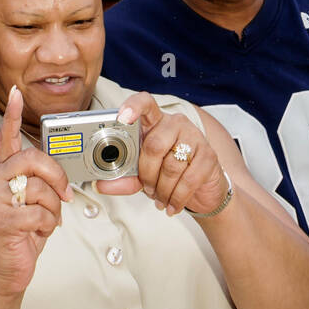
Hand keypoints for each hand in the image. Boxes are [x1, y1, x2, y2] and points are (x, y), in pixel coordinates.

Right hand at [0, 85, 73, 300]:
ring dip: (53, 210)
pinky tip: (36, 234)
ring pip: (40, 188)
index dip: (13, 113)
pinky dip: (47, 226)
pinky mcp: (1, 218)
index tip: (17, 92)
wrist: (3, 272)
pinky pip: (39, 212)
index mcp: (4, 173)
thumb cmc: (20, 236)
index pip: (8, 137)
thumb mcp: (32, 204)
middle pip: (33, 158)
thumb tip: (60, 176)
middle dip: (56, 176)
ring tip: (44, 223)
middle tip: (64, 195)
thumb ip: (39, 184)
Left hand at [95, 93, 228, 216]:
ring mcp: (194, 137)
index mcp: (156, 122)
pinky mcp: (209, 155)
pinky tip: (172, 205)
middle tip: (147, 188)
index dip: (133, 107)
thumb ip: (123, 178)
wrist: (202, 190)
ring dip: (162, 189)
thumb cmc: (169, 175)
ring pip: (171, 165)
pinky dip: (177, 198)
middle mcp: (176, 123)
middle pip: (154, 144)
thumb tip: (100, 185)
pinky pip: (188, 179)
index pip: (145, 103)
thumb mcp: (143, 175)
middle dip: (147, 174)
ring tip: (160, 198)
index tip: (122, 117)